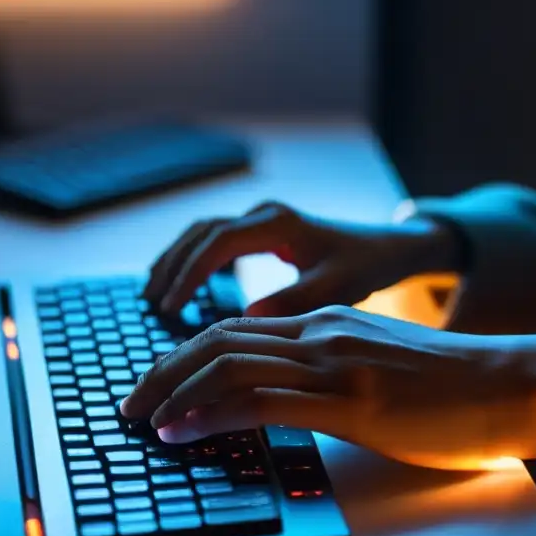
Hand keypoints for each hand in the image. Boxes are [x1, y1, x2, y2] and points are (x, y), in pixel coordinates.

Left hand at [120, 306, 535, 470]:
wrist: (509, 386)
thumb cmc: (448, 386)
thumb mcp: (377, 366)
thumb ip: (329, 372)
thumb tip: (284, 398)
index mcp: (327, 322)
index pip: (235, 328)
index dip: (185, 354)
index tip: (157, 384)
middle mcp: (322, 334)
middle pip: (218, 339)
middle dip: (163, 371)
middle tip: (130, 405)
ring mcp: (336, 365)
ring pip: (230, 364)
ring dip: (174, 392)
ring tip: (143, 420)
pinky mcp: (351, 402)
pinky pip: (263, 400)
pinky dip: (211, 414)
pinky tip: (184, 431)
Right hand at [142, 201, 459, 317]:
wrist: (386, 247)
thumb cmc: (365, 267)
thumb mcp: (337, 288)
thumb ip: (295, 302)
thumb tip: (250, 321)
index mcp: (279, 224)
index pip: (219, 242)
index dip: (191, 273)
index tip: (172, 306)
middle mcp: (266, 214)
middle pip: (201, 231)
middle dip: (172, 265)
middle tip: (150, 303)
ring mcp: (262, 219)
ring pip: (203, 231)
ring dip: (176, 259)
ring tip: (152, 293)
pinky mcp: (263, 229)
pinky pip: (215, 238)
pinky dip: (192, 258)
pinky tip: (179, 284)